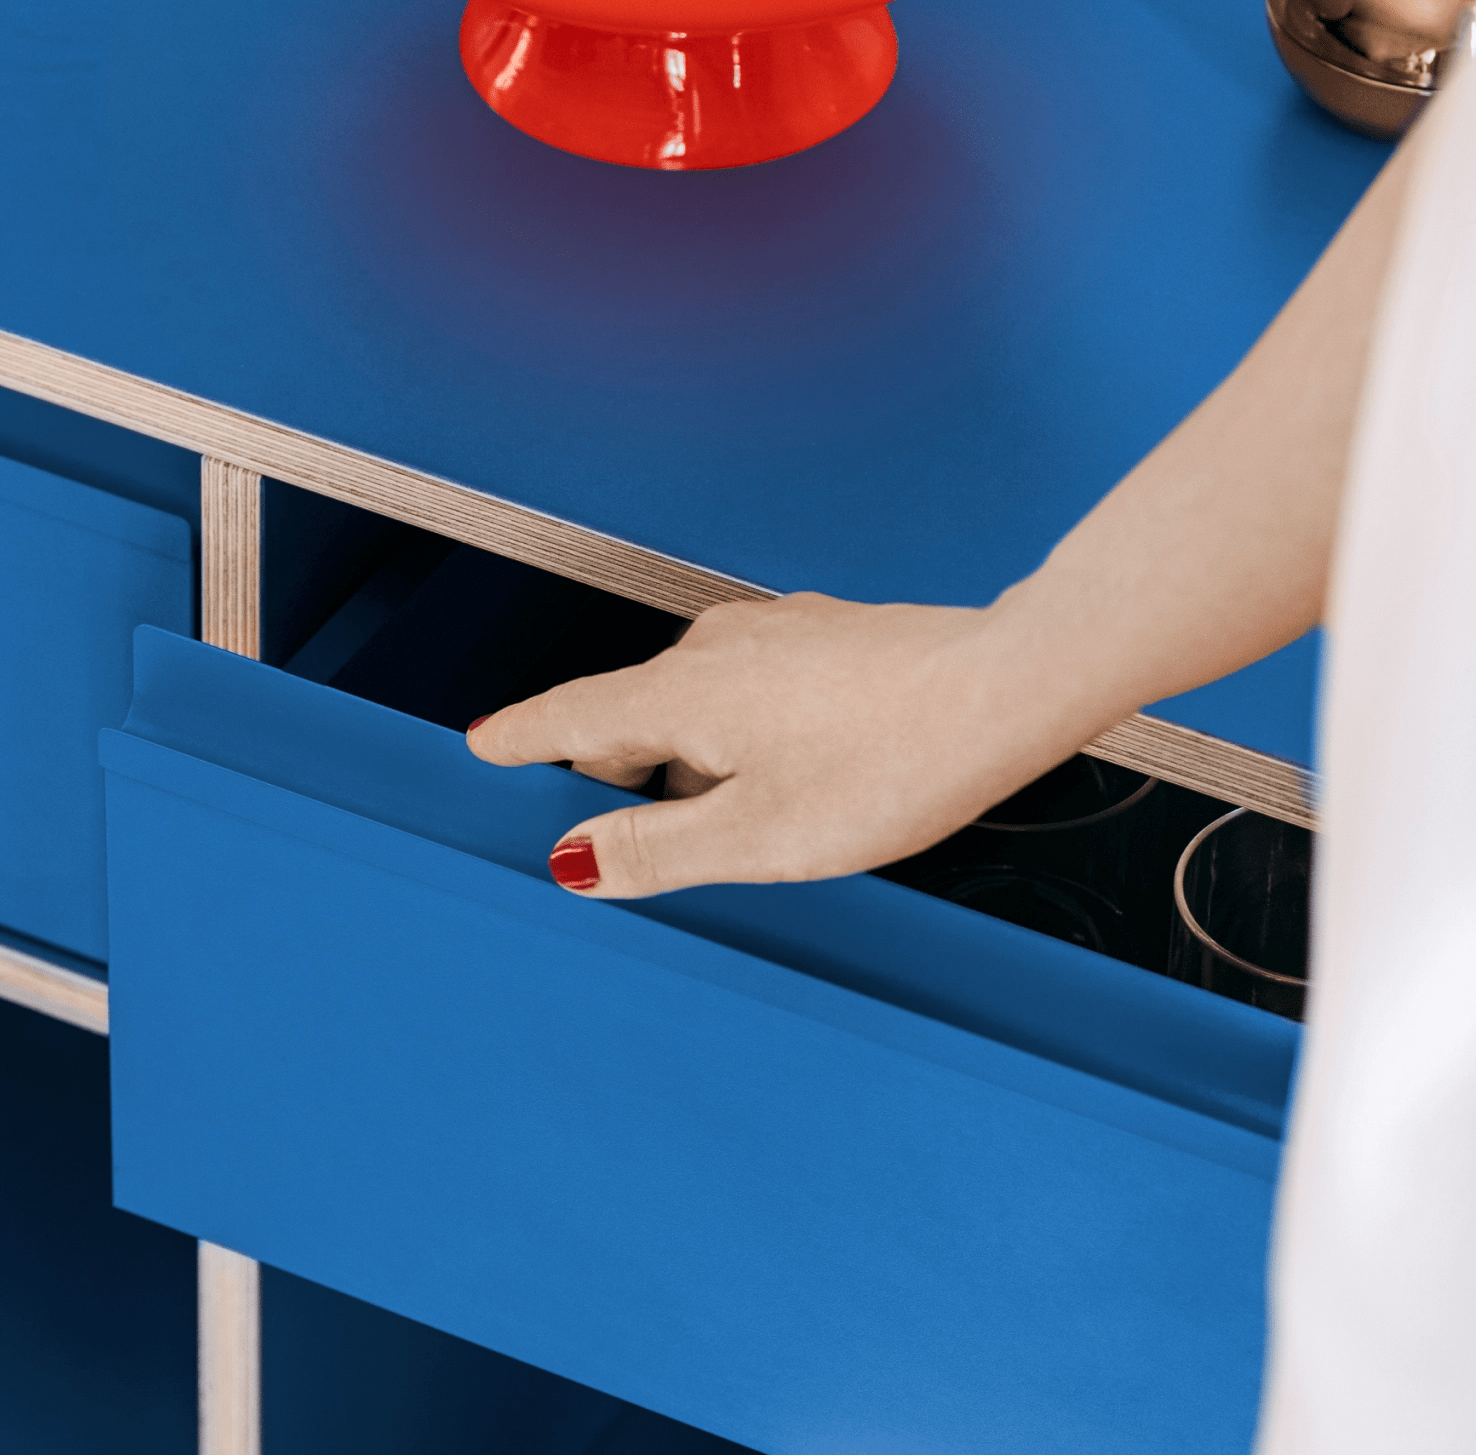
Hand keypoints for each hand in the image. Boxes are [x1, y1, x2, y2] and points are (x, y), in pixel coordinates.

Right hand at [466, 592, 1117, 897]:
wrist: (1010, 686)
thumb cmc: (897, 761)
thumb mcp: (759, 835)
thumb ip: (654, 849)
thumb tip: (574, 859)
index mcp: (682, 694)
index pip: (571, 717)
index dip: (523, 739)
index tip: (484, 745)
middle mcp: (716, 648)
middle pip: (631, 712)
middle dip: (616, 767)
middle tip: (619, 828)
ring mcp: (772, 634)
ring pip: (695, 700)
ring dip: (690, 753)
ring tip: (731, 815)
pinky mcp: (822, 636)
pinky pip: (747, 687)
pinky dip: (739, 730)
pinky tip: (790, 767)